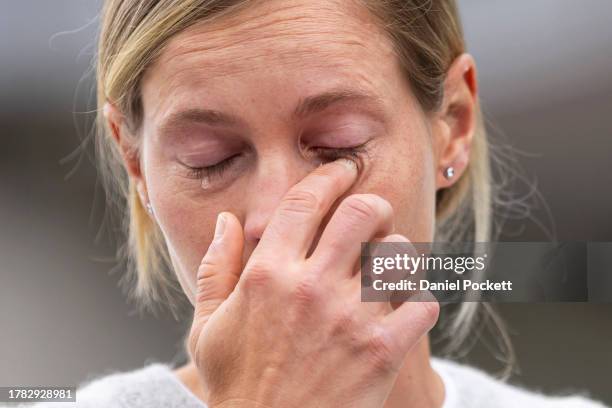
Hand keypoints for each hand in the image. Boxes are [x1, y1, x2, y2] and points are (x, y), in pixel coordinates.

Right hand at [187, 159, 439, 407]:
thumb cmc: (237, 387)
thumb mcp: (207, 327)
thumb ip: (216, 268)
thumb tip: (228, 221)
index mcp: (267, 274)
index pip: (305, 201)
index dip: (328, 177)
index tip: (341, 171)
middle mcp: (311, 287)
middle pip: (362, 213)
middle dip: (372, 205)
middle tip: (372, 216)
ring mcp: (351, 319)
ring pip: (399, 253)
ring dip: (398, 255)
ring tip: (388, 267)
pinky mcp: (383, 352)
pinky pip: (424, 303)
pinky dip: (419, 301)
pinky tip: (403, 310)